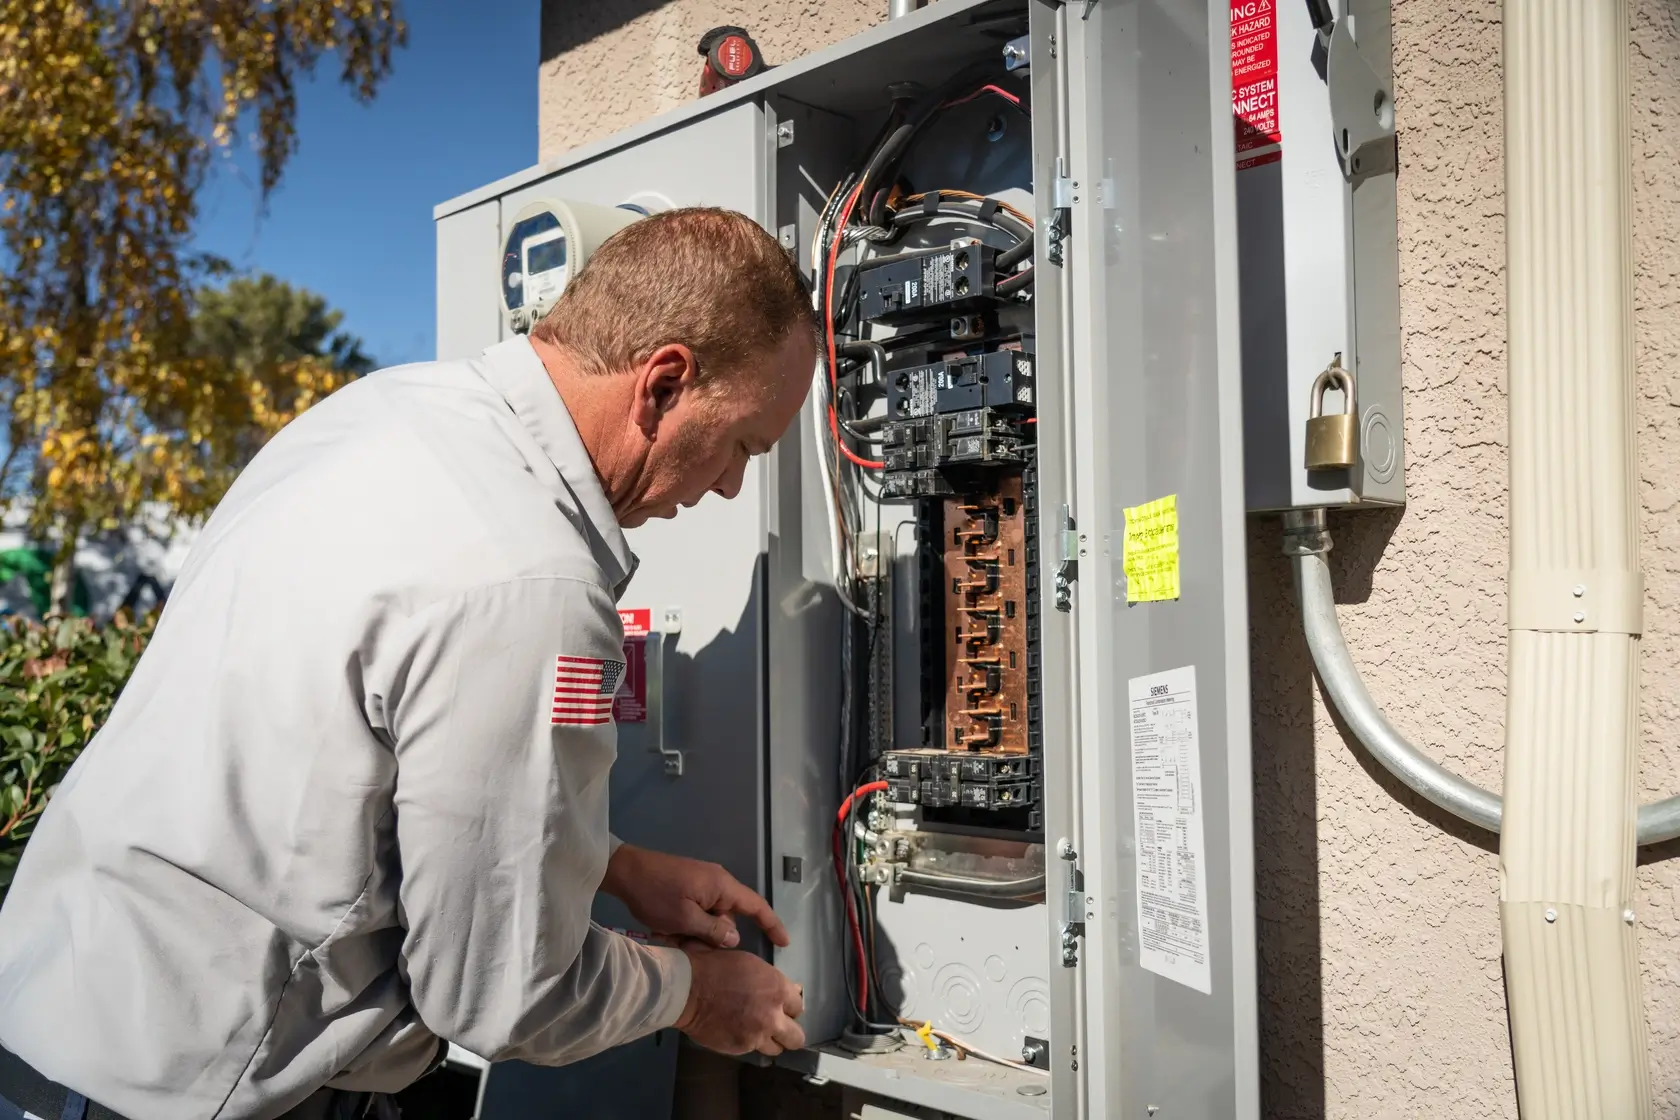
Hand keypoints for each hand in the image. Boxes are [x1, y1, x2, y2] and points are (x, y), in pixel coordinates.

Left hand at [601, 843, 788, 949]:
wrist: (624, 870)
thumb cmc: (655, 894)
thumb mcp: (684, 919)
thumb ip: (713, 931)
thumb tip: (735, 938)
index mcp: (722, 886)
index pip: (757, 906)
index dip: (772, 925)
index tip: (784, 943)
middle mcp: (717, 882)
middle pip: (727, 918)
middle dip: (712, 938)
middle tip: (686, 947)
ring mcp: (702, 883)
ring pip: (708, 918)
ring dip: (693, 932)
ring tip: (667, 936)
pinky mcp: (687, 886)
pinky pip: (696, 911)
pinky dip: (684, 924)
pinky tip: (663, 930)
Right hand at [675, 944, 805, 1056]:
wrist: (688, 990)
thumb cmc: (716, 967)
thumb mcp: (750, 963)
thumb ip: (772, 980)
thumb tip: (789, 990)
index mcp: (778, 989)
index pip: (798, 1006)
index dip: (789, 1006)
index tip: (782, 1006)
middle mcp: (773, 1016)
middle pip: (797, 1036)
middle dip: (789, 1031)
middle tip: (777, 1025)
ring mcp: (757, 1035)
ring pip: (777, 1048)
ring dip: (771, 1041)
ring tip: (758, 1032)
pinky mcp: (741, 1048)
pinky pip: (753, 1050)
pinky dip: (749, 1043)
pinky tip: (739, 1033)